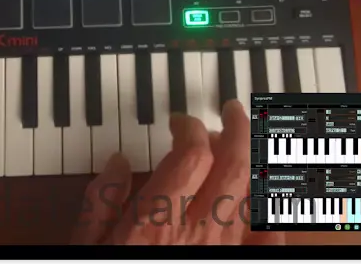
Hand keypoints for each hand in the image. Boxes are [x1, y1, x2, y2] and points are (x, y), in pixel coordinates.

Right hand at [71, 100, 285, 244]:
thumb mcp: (85, 247)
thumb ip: (101, 202)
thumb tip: (119, 163)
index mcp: (156, 221)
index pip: (191, 152)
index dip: (191, 126)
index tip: (181, 122)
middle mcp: (198, 233)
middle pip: (234, 165)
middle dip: (238, 129)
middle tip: (233, 111)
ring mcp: (222, 254)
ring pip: (255, 194)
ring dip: (256, 160)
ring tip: (251, 142)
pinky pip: (267, 242)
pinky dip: (276, 218)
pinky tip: (276, 202)